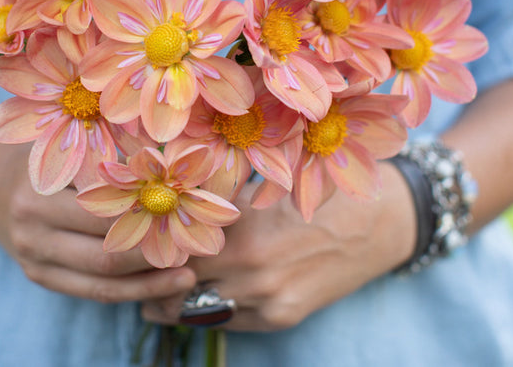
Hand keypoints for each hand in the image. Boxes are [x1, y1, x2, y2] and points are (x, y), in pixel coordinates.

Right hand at [0, 136, 196, 302]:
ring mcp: (33, 261)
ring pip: (101, 283)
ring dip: (148, 282)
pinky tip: (160, 286)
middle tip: (196, 246)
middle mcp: (33, 233)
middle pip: (105, 256)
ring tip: (188, 276)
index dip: (148, 214)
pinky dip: (127, 292)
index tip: (187, 210)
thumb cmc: (36, 150)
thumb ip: (107, 155)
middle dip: (154, 254)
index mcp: (38, 195)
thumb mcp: (66, 142)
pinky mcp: (41, 277)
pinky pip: (90, 292)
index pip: (104, 214)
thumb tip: (169, 165)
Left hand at [141, 162, 415, 330]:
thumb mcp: (267, 190)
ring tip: (153, 295)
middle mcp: (253, 274)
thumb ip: (224, 200)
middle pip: (184, 286)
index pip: (178, 251)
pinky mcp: (285, 317)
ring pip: (202, 311)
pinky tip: (193, 302)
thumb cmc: (320, 192)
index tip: (132, 244)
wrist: (380, 222)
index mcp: (245, 234)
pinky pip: (231, 322)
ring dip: (176, 303)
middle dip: (156, 281)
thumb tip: (177, 198)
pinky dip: (208, 312)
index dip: (150, 249)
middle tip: (131, 273)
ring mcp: (270, 301)